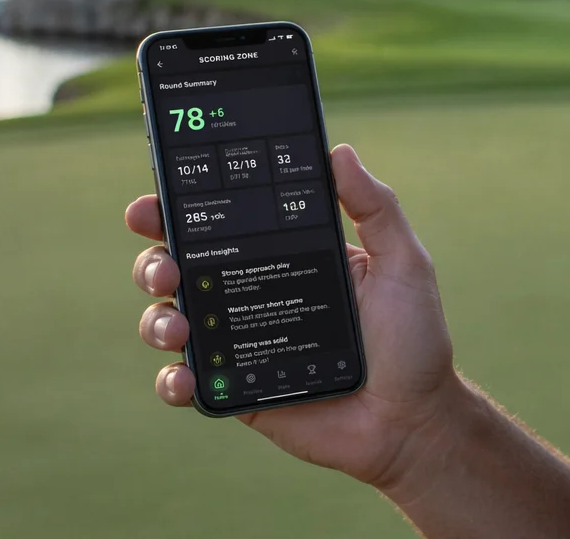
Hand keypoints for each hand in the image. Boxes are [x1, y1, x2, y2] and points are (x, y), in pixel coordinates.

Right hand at [128, 144, 459, 491]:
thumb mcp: (403, 262)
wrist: (412, 419)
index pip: (227, 220)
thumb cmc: (414, 337)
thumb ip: (376, 207)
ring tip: (178, 325)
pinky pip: (187, 382)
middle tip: (165, 262)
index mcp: (290, 253)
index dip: (185, 204)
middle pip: (184, 263)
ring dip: (157, 316)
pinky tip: (185, 376)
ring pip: (172, 318)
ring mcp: (242, 341)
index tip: (159, 195)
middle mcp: (256, 291)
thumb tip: (341, 151)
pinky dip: (173, 380)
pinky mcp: (236, 388)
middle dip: (156, 255)